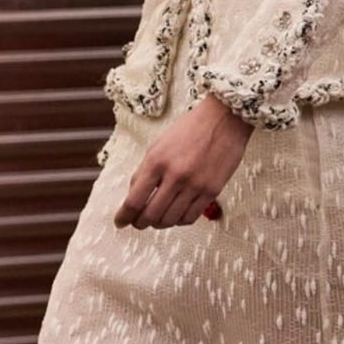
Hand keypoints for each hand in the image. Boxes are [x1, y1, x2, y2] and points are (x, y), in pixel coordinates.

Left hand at [113, 94, 253, 228]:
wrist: (223, 119)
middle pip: (151, 215)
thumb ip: (145, 171)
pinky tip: (176, 215)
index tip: (120, 222)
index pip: (134, 200)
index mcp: (156, 161)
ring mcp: (194, 185)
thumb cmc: (190, 129)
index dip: (124, 216)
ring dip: (160, 224)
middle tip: (138, 223)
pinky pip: (190, 217)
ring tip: (157, 219)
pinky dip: (179, 221)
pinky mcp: (211, 190)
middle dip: (140, 223)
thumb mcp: (159, 145)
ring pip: (170, 220)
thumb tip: (134, 195)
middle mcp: (174, 175)